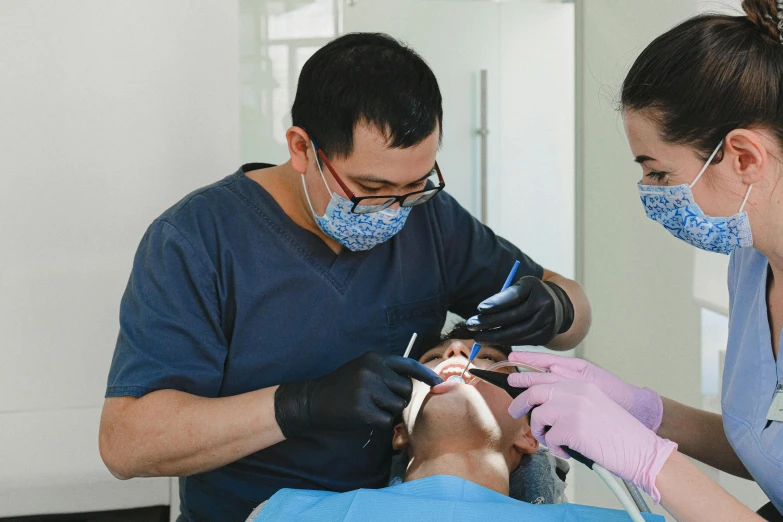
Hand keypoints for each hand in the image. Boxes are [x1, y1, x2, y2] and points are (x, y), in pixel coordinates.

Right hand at [274, 351, 442, 436]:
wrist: (313, 400)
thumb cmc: (343, 387)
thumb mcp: (364, 369)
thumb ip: (387, 372)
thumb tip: (419, 382)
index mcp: (375, 358)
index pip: (409, 365)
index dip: (427, 375)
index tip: (441, 384)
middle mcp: (372, 369)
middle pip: (407, 389)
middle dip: (400, 398)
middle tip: (380, 400)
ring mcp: (366, 388)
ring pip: (397, 406)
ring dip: (388, 411)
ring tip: (368, 406)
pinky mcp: (361, 408)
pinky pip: (385, 421)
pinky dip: (378, 423)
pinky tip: (362, 416)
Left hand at [465, 276, 573, 346]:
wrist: (558, 307)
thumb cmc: (530, 294)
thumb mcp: (520, 287)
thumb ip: (504, 295)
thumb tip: (482, 311)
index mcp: (535, 286)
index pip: (514, 295)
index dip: (496, 303)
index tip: (479, 309)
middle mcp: (544, 303)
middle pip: (513, 316)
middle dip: (489, 322)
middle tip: (471, 325)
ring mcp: (547, 321)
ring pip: (516, 332)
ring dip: (494, 336)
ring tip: (478, 337)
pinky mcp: (546, 336)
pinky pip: (521, 341)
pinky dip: (505, 341)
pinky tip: (492, 340)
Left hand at [509, 378, 676, 502]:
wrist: (641, 450)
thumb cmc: (619, 434)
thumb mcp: (594, 405)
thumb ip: (570, 399)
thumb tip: (542, 406)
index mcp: (583, 383)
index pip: (546, 375)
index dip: (526, 378)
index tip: (512, 380)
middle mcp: (577, 391)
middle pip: (535, 391)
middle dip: (520, 402)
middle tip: (513, 412)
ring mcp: (574, 408)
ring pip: (539, 416)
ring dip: (540, 432)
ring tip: (553, 441)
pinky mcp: (572, 427)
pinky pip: (550, 438)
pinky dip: (556, 448)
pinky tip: (569, 450)